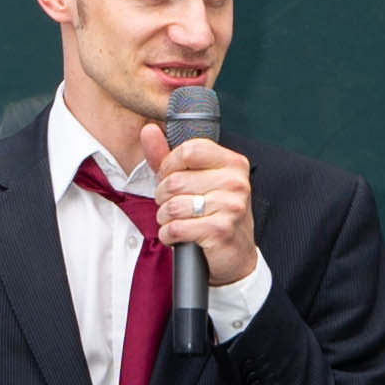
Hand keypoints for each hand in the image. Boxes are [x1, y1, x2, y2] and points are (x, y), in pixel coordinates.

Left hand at [142, 124, 259, 294]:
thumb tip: (148, 129)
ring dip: (165, 218)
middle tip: (173, 206)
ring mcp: (231, 207)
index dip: (170, 166)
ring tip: (176, 221)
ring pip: (173, 206)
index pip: (188, 150)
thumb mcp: (194, 181)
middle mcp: (236, 182)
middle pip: (175, 180)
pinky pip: (176, 228)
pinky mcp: (220, 230)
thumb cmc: (213, 214)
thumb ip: (168, 156)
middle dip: (164, 197)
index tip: (171, 179)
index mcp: (233, 163)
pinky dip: (169, 235)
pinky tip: (179, 236)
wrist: (235, 255)